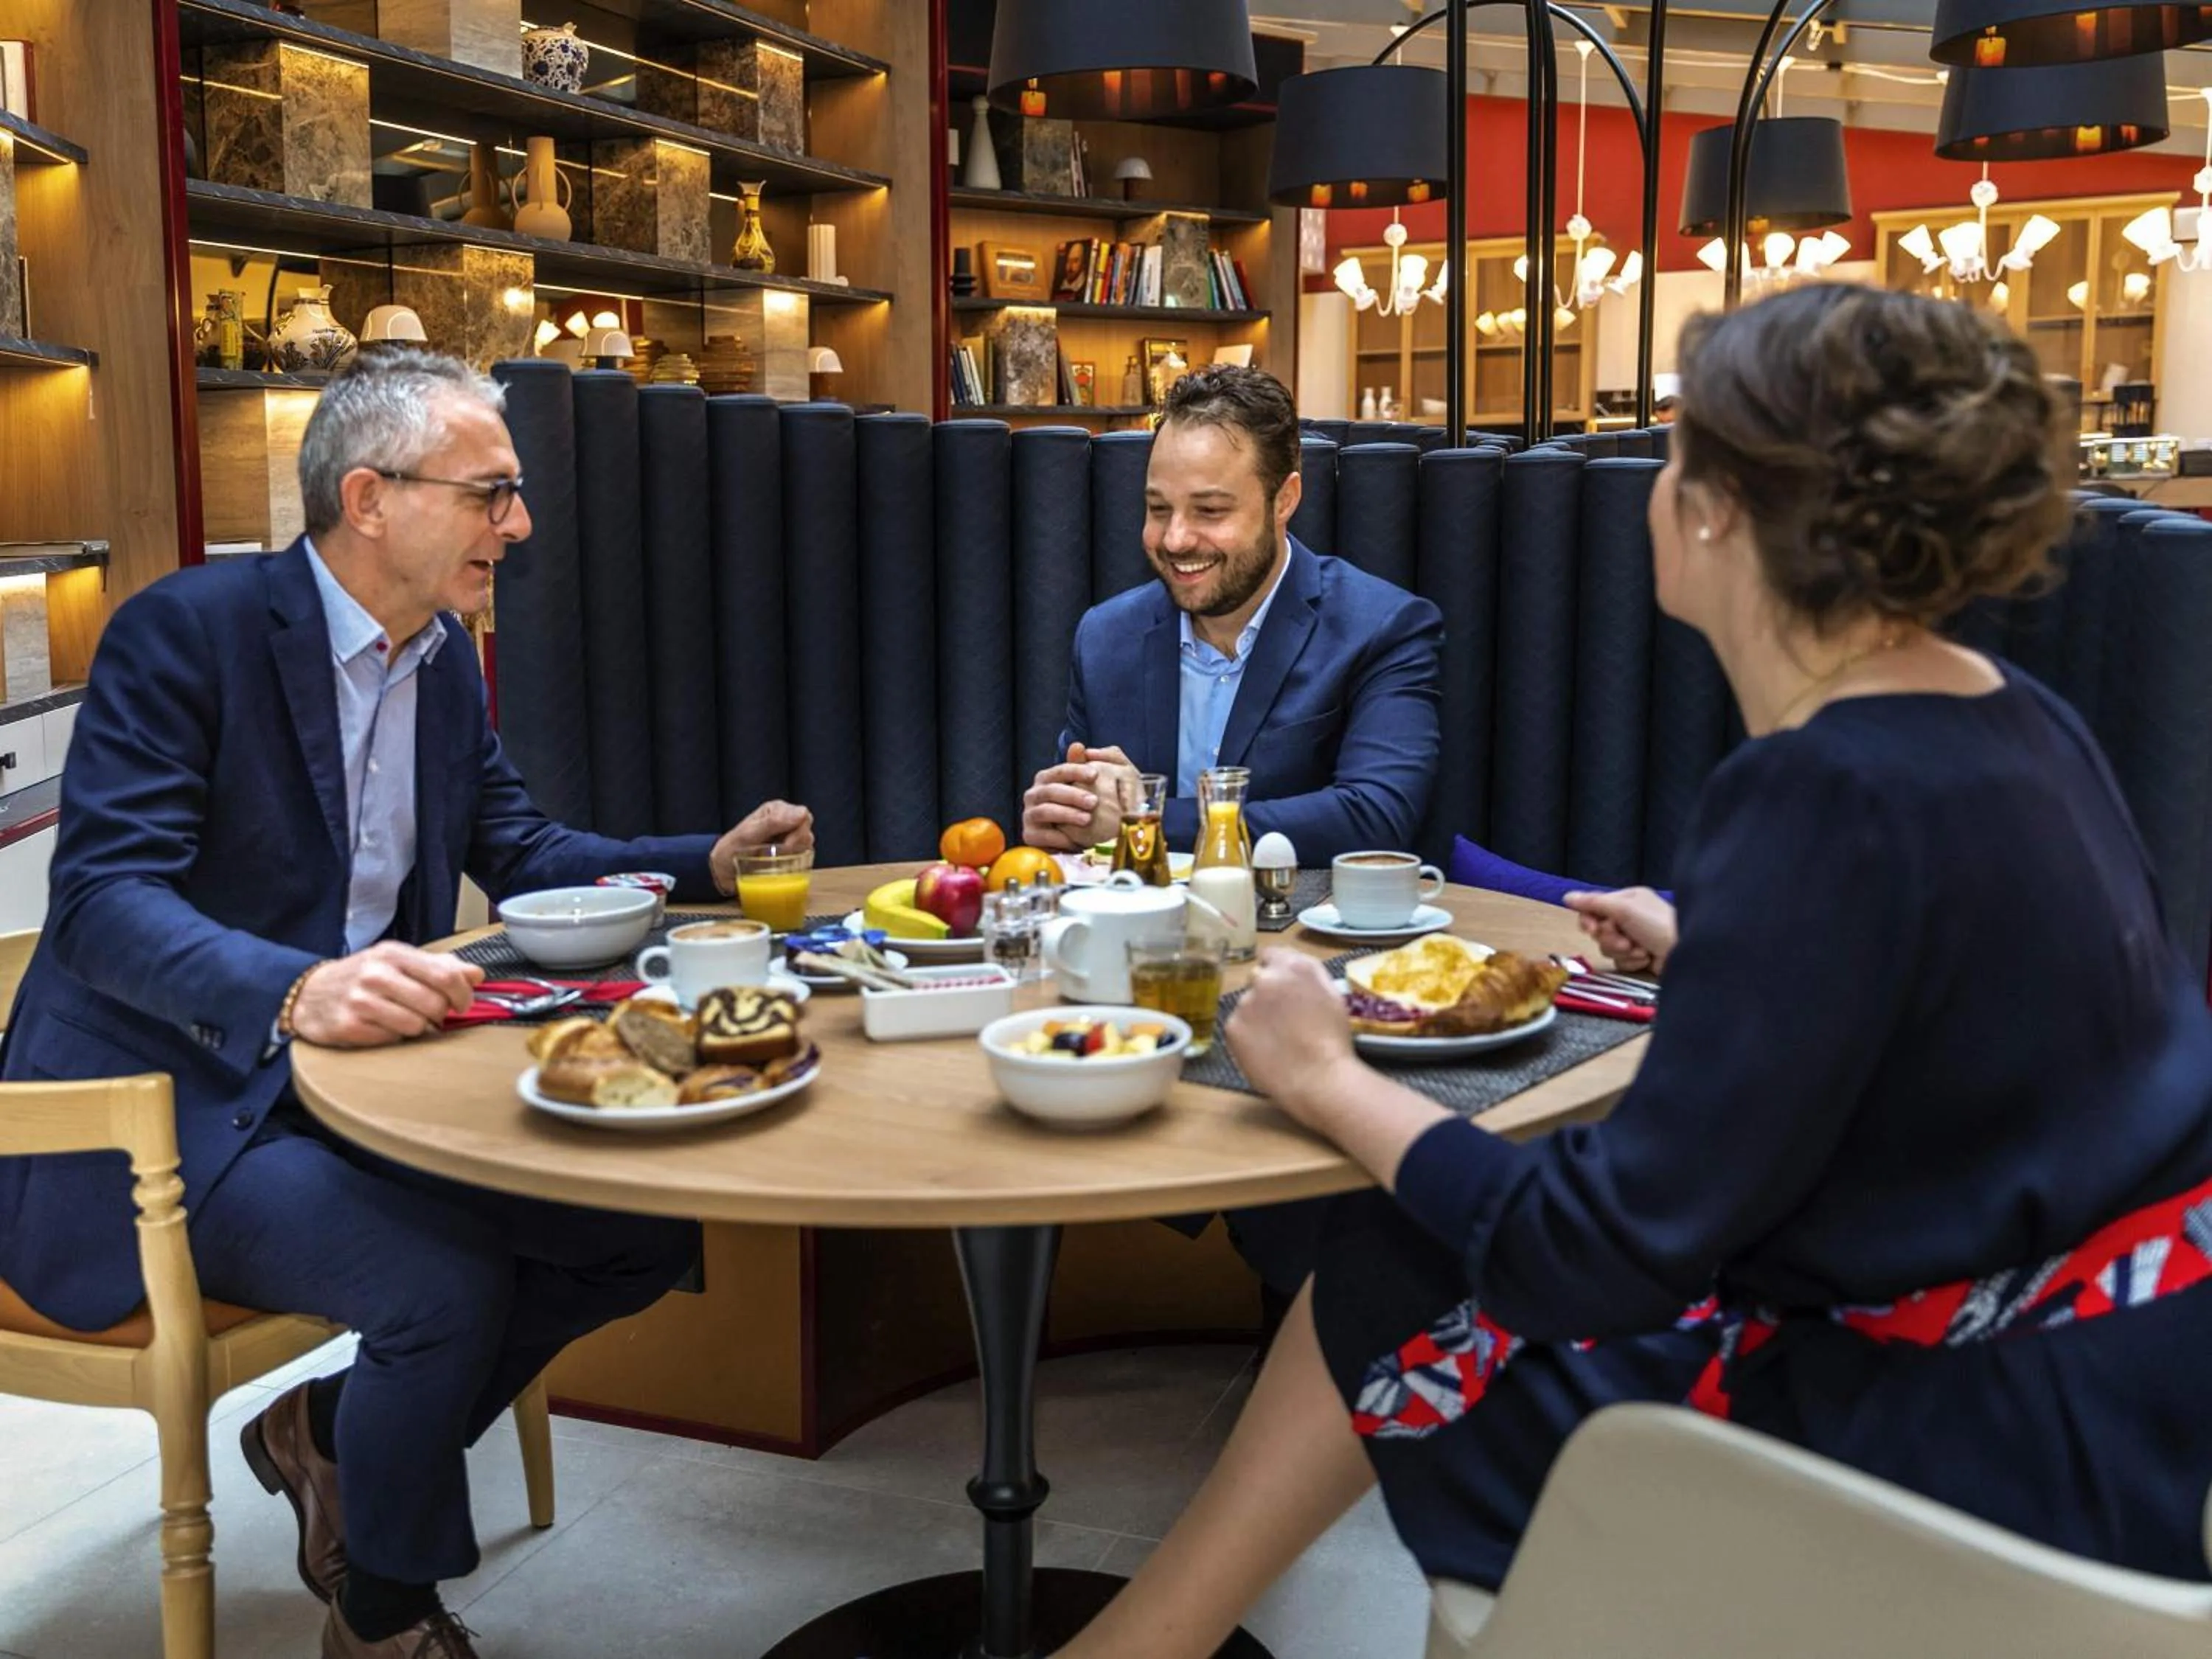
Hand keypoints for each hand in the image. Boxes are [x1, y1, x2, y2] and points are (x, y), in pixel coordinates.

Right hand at [289, 942, 483, 1046]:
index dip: (463, 994)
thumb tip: (477, 974)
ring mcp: (360, 1001)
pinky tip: (381, 1026)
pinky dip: (394, 1036)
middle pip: (434, 1004)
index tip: (463, 1004)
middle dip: (440, 1014)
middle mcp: (376, 974)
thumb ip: (439, 966)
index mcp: (393, 954)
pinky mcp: (349, 1026)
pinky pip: (392, 1039)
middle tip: (432, 1014)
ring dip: (417, 1027)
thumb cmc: (362, 978)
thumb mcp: (397, 962)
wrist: (309, 995)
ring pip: (416, 1025)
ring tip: (403, 1018)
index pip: (445, 974)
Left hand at [710, 800, 813, 894]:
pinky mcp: (790, 852)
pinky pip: (804, 855)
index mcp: (776, 810)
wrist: (722, 870)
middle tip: (780, 853)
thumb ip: (773, 823)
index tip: (785, 845)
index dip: (798, 831)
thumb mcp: (748, 835)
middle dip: (798, 843)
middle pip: (807, 829)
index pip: (803, 815)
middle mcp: (785, 820)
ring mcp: (789, 837)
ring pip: (807, 842)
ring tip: (777, 859)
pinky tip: (782, 864)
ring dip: (796, 852)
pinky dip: (796, 861)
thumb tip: (802, 813)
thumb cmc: (731, 849)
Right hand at [1021, 743, 1140, 852]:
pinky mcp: (1029, 836)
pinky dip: (1059, 837)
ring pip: (1045, 811)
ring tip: (1087, 820)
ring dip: (1067, 814)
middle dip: (1074, 795)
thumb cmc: (1077, 810)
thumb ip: (1080, 767)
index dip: (1076, 771)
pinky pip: (1041, 835)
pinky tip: (1076, 841)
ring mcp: (1029, 815)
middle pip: (1051, 790)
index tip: (1095, 774)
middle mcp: (1034, 795)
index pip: (1060, 770)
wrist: (1069, 841)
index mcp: (1046, 779)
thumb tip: (1077, 745)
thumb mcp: (1082, 789)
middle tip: (1094, 802)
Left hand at [1224, 950, 1360, 1127]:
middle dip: (1266, 993)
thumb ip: (1308, 975)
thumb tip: (1291, 970)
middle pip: (1257, 978)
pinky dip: (1247, 1035)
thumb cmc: (1333, 1040)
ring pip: (1246, 1003)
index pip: (1271, 954)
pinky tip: (1264, 1050)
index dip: (1276, 971)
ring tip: (1275, 1040)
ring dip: (1256, 1015)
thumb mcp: (1331, 995)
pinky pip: (1237, 1025)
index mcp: (1294, 967)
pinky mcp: (1232, 1026)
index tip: (1282, 988)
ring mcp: (1246, 1002)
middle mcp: (1266, 978)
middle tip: (1280, 1018)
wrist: (1319, 1078)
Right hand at [1562, 886, 1677, 975]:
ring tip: (1639, 950)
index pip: (1596, 907)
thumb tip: (1567, 897)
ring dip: (1622, 951)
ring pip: (1608, 948)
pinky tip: (1646, 958)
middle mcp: (1631, 917)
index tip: (1591, 929)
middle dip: (1611, 938)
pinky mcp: (1639, 957)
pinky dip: (1632, 961)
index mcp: (1629, 900)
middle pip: (1600, 930)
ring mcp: (1635, 938)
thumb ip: (1594, 903)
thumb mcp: (1624, 909)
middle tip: (1624, 941)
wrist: (1685, 953)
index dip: (1589, 920)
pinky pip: (1620, 961)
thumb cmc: (1657, 925)